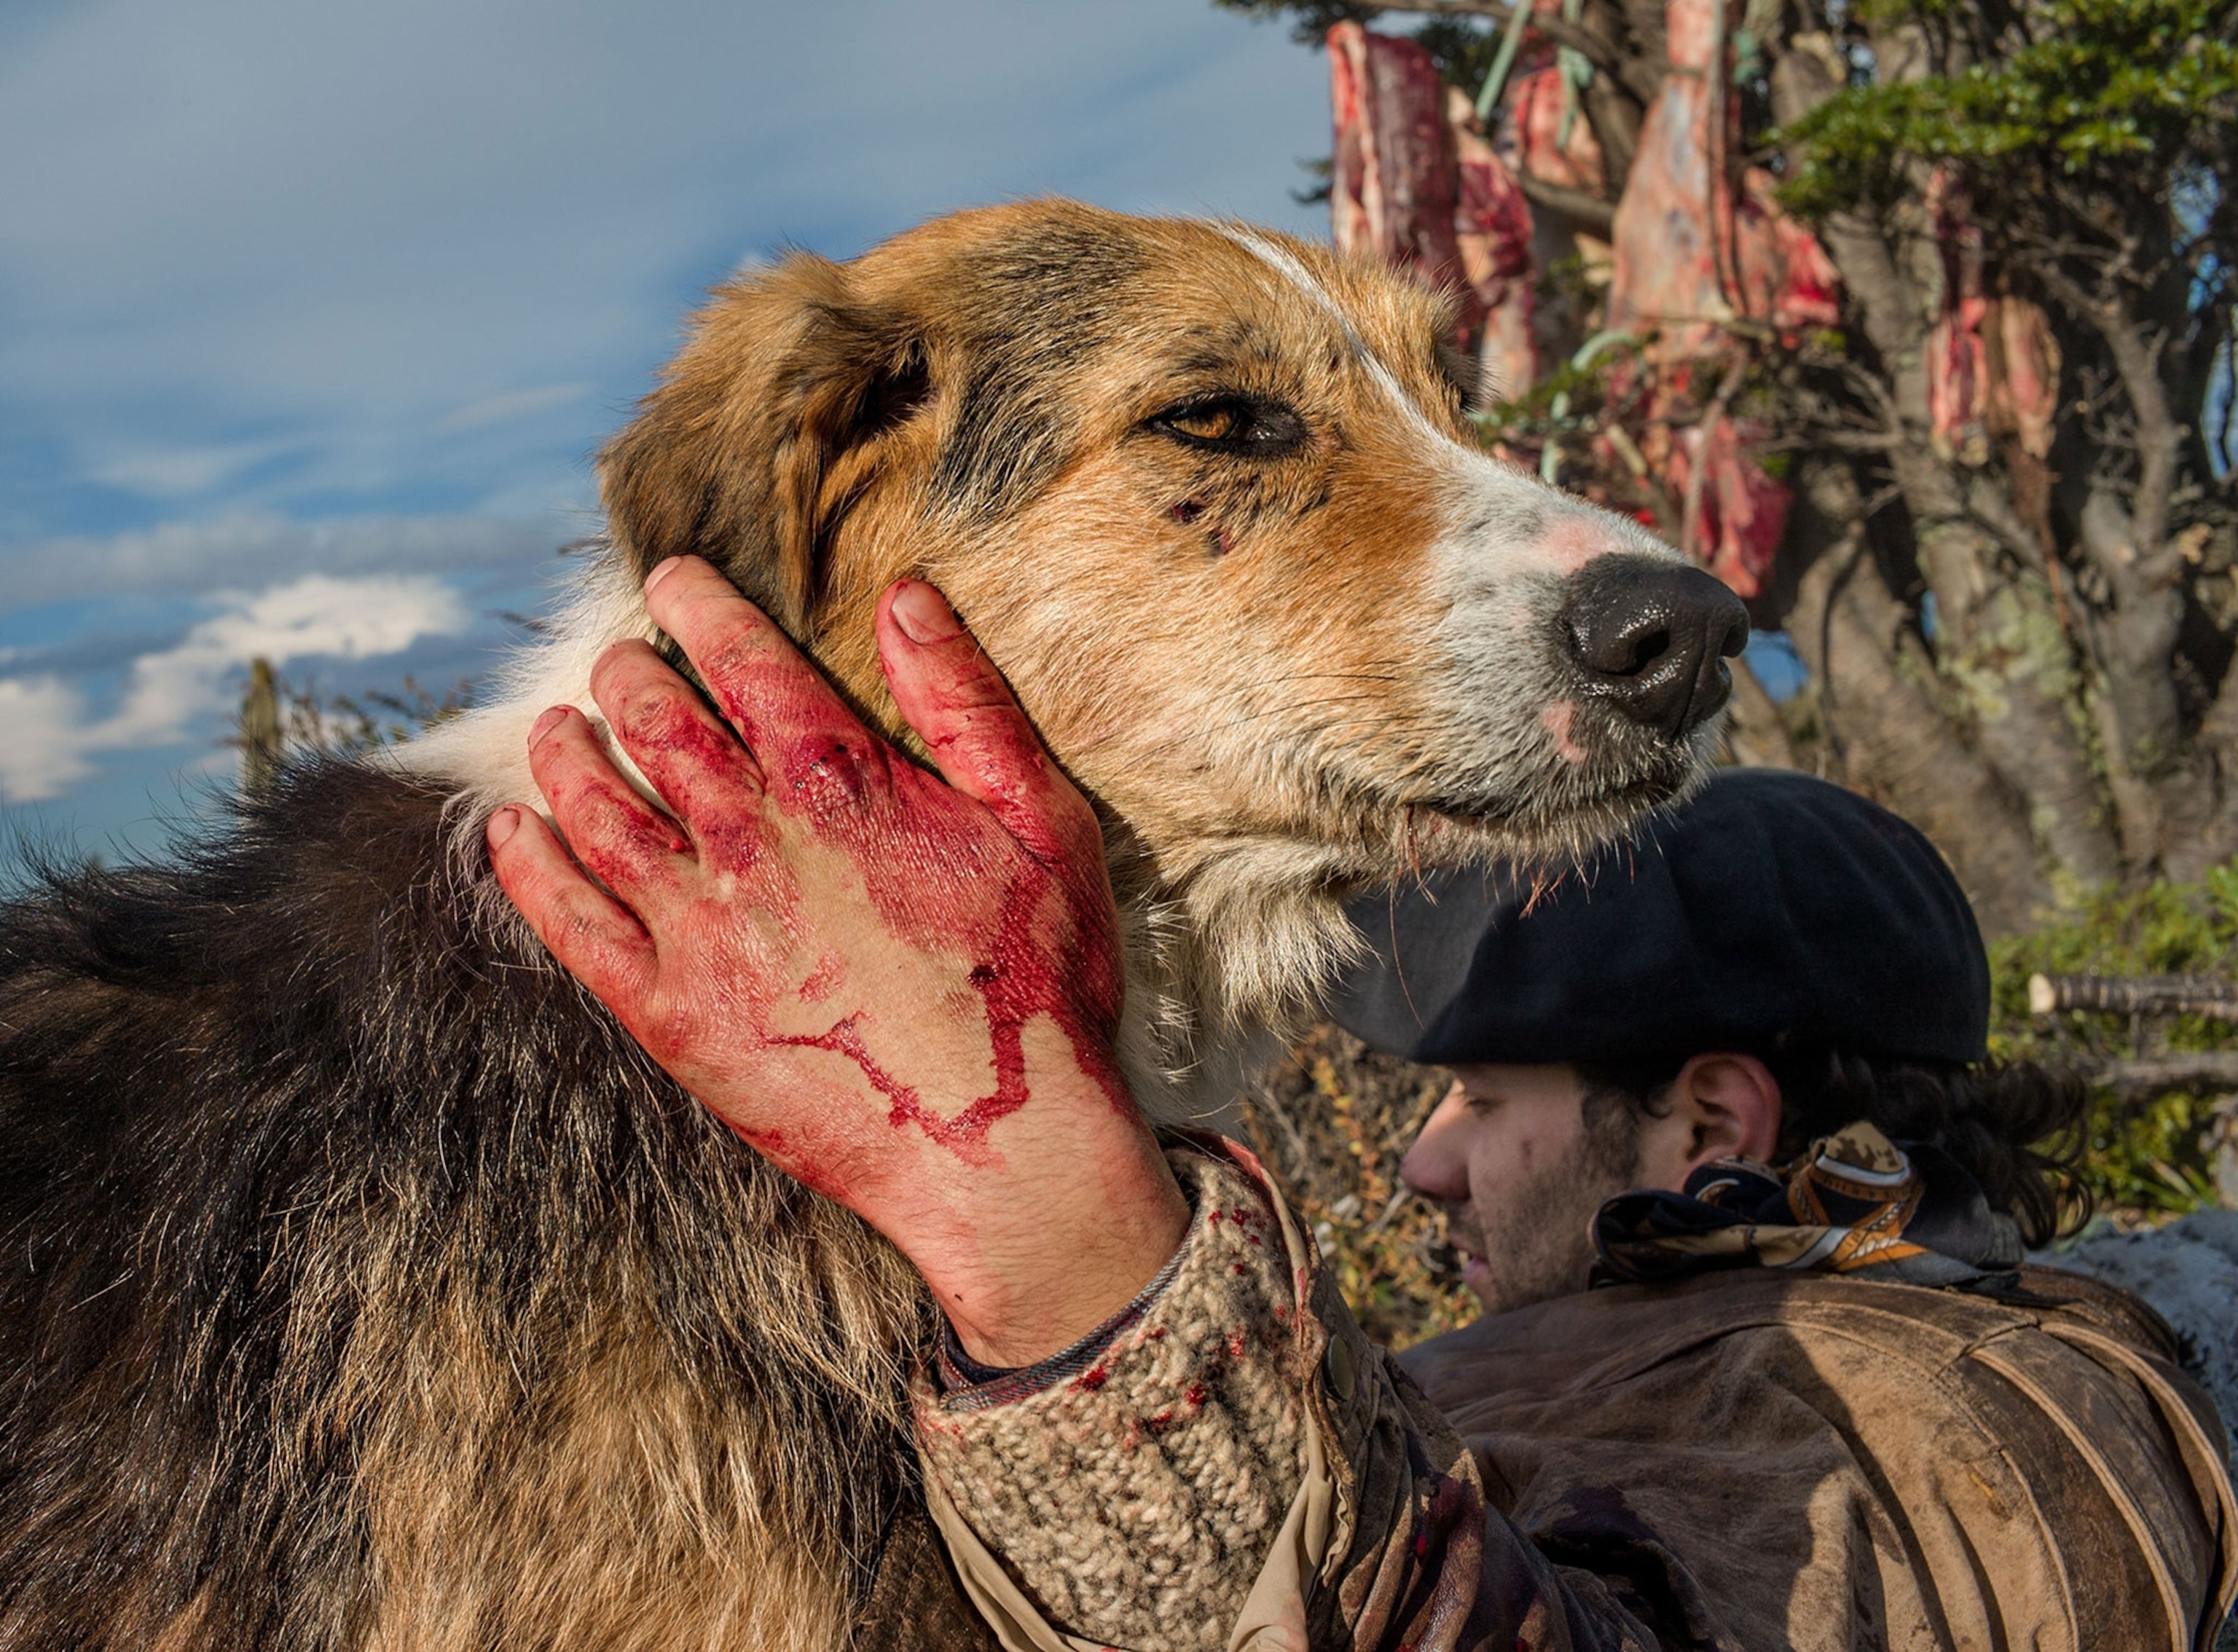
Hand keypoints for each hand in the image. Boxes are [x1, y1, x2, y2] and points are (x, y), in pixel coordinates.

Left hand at [488, 556, 1186, 1364]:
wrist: (1000, 1148)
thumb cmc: (1034, 982)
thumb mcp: (1042, 822)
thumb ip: (968, 703)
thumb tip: (906, 598)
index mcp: (840, 783)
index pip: (743, 662)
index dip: (699, 608)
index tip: (669, 581)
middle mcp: (751, 841)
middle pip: (655, 725)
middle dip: (627, 675)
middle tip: (617, 658)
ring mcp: (699, 930)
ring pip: (597, 812)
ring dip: (566, 756)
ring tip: (555, 728)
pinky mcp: (668, 1014)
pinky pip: (571, 926)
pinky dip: (529, 870)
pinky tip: (511, 834)